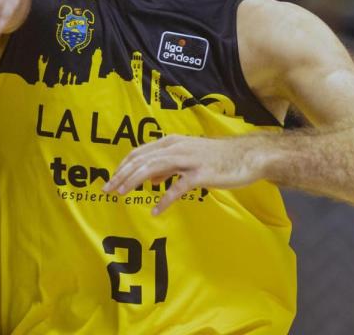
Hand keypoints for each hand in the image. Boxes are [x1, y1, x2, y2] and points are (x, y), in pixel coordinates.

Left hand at [104, 135, 267, 214]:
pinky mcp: (201, 174)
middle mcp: (176, 148)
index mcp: (171, 143)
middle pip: (141, 161)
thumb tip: (150, 179)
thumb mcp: (187, 157)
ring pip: (154, 168)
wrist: (246, 157)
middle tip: (107, 190)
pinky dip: (165, 199)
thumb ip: (167, 166)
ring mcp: (189, 160)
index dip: (122, 166)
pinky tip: (155, 210)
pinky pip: (178, 187)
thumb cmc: (215, 158)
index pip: (139, 153)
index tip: (110, 180)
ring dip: (134, 181)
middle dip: (121, 175)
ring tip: (121, 195)